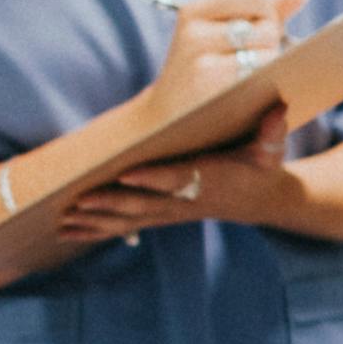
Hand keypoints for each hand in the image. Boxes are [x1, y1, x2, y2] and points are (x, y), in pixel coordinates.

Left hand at [57, 108, 292, 239]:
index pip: (177, 179)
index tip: (126, 175)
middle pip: (143, 204)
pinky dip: (97, 230)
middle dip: (110, 204)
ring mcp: (170, 211)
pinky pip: (125, 226)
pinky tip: (68, 232)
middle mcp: (184, 200)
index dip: (152, 179)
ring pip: (129, 220)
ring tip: (63, 222)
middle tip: (78, 202)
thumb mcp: (272, 148)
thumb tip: (279, 111)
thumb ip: (273, 131)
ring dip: (96, 222)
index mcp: (207, 179)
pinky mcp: (161, 215)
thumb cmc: (261, 165)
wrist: (260, 199)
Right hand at [145, 0, 306, 107]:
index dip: (266, 13)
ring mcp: (202, 62)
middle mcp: (194, 33)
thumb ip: (262, 13)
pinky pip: (262, 75)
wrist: (162, 124)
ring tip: (247, 79)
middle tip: (247, 63)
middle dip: (270, 43)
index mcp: (193, 12)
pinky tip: (249, 94)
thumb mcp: (218, 36)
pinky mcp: (215, 91)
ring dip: (269, 66)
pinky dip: (265, 84)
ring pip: (269, 51)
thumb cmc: (203, 75)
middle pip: (267, 25)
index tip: (254, 33)